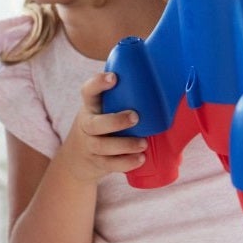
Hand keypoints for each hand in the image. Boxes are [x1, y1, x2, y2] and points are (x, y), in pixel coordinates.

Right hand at [55, 70, 149, 185]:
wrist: (76, 158)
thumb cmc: (100, 126)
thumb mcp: (102, 110)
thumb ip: (121, 100)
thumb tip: (166, 88)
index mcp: (90, 107)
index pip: (88, 91)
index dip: (98, 83)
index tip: (113, 77)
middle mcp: (87, 125)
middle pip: (95, 123)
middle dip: (116, 121)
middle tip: (135, 117)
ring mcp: (90, 145)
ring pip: (103, 146)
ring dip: (125, 144)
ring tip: (143, 143)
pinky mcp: (97, 163)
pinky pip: (110, 164)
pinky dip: (126, 163)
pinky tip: (140, 159)